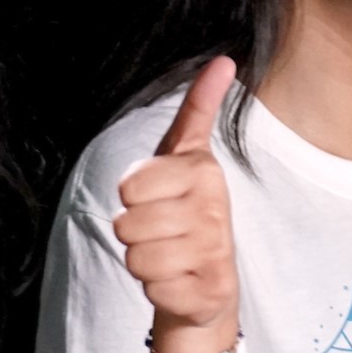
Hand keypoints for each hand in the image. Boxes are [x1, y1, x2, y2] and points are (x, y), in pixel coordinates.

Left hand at [113, 58, 239, 344]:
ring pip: (137, 259)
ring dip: (144, 263)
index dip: (131, 196)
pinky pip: (153, 292)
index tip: (156, 197)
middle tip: (161, 232)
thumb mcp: (185, 155)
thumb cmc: (186, 210)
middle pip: (127, 225)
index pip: (128, 185)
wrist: (208, 281)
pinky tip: (180, 282)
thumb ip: (199, 107)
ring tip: (170, 256)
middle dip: (134, 233)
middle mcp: (214, 209)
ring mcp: (215, 252)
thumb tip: (224, 60)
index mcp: (203, 171)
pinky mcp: (211, 291)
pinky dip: (159, 291)